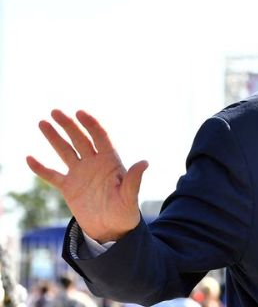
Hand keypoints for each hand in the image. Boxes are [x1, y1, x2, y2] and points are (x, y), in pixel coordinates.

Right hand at [26, 109, 147, 242]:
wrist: (111, 230)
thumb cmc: (125, 213)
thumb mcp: (130, 197)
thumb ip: (133, 180)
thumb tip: (144, 162)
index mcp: (110, 162)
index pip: (100, 137)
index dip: (91, 124)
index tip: (80, 113)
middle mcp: (94, 164)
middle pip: (80, 139)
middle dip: (69, 125)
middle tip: (55, 111)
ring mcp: (80, 174)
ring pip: (65, 151)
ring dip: (54, 138)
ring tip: (42, 122)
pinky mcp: (69, 187)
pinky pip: (52, 175)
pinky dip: (41, 168)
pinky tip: (29, 158)